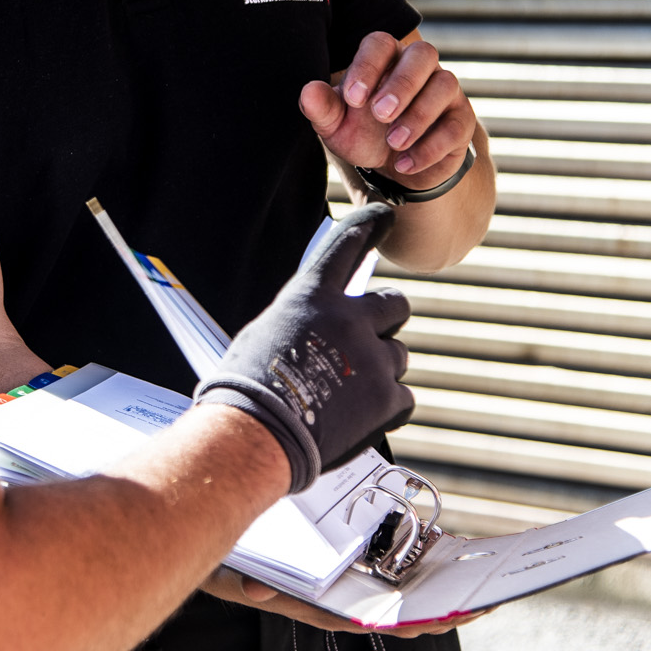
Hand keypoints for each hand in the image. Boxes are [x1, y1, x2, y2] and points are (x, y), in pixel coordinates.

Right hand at [194, 205, 413, 492]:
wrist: (254, 435)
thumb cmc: (247, 388)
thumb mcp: (266, 333)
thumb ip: (305, 321)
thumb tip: (322, 329)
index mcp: (313, 296)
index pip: (347, 244)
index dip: (369, 225)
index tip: (386, 216)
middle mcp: (349, 319)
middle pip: (394, 306)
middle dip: (386, 321)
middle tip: (367, 343)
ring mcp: (372, 358)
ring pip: (398, 356)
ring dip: (380, 371)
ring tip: (347, 394)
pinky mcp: (387, 398)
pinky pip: (402, 397)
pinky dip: (385, 409)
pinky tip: (357, 418)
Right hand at [201, 567, 490, 637]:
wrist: (232, 559)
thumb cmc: (240, 570)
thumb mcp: (240, 576)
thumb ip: (252, 586)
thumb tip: (252, 592)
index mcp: (334, 610)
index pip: (386, 622)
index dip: (424, 620)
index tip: (458, 615)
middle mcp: (352, 603)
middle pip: (412, 612)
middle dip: (452, 608)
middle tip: (493, 596)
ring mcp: (358, 586)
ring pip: (413, 594)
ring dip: (448, 587)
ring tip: (485, 576)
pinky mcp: (359, 569)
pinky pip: (401, 570)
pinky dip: (428, 561)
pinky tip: (451, 547)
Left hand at [301, 31, 475, 189]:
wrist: (394, 167)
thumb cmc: (363, 133)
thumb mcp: (337, 125)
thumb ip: (323, 107)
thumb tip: (308, 92)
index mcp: (386, 58)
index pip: (380, 44)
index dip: (367, 66)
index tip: (353, 99)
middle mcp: (420, 67)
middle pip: (423, 53)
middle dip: (402, 83)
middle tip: (379, 114)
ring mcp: (445, 91)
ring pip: (445, 84)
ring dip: (418, 115)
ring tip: (393, 142)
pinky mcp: (461, 121)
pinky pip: (455, 125)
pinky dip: (430, 147)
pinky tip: (405, 163)